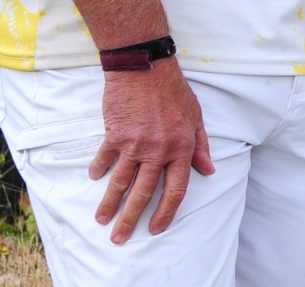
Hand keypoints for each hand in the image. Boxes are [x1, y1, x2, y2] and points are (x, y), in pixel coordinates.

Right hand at [88, 58, 213, 242]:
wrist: (146, 67)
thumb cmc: (173, 90)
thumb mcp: (196, 116)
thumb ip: (200, 146)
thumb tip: (208, 170)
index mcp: (181, 148)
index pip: (176, 189)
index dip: (166, 212)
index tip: (156, 227)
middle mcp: (158, 150)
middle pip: (144, 193)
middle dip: (131, 219)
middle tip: (120, 237)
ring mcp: (135, 144)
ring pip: (121, 183)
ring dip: (110, 204)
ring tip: (102, 219)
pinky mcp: (115, 135)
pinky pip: (104, 159)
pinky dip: (99, 170)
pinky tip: (96, 179)